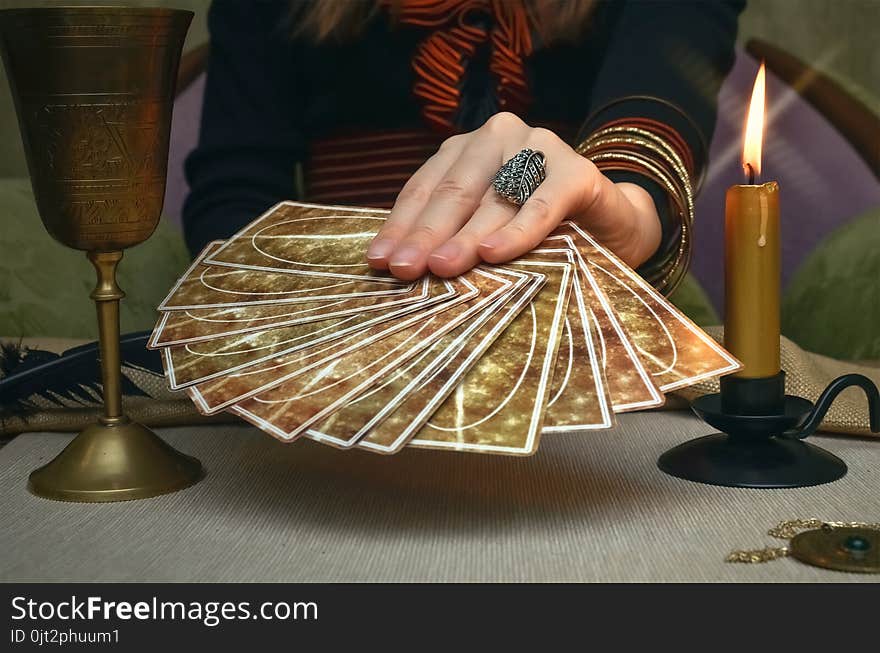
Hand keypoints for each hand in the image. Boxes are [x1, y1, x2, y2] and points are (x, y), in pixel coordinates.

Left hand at [366, 112, 662, 279]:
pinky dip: (516, 232)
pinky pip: (540, 206)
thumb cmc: (536, 230)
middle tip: (404, 269)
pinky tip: (492, 254)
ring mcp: (540, 148)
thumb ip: (449, 233)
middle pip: (454, 192)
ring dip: (464, 236)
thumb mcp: (484, 226)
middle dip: (425, 234)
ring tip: (441, 267)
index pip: (426, 187)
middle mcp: (500, 137)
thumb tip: (399, 266)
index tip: (379, 262)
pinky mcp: (576, 172)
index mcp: (468, 147)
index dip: (401, 226)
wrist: (609, 226)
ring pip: (493, 199)